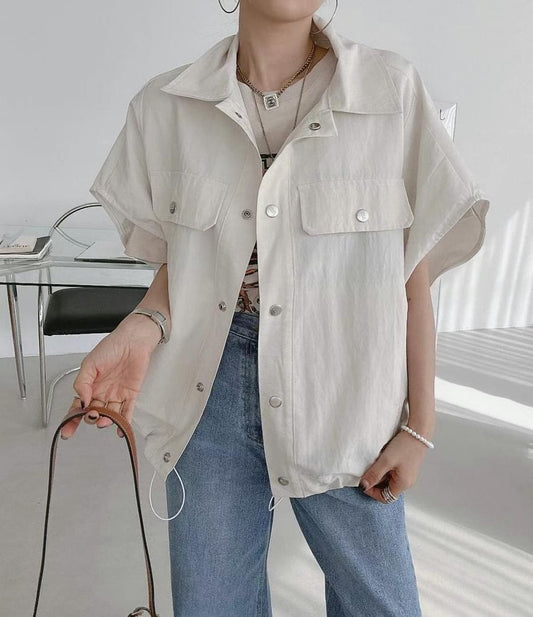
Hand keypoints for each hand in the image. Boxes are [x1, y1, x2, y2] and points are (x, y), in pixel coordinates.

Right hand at [60, 313, 161, 439]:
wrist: (133, 341)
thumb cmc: (112, 347)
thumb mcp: (89, 364)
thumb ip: (82, 383)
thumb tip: (81, 401)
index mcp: (90, 386)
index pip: (78, 406)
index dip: (72, 419)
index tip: (67, 430)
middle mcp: (102, 392)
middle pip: (94, 413)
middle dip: (92, 418)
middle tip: (92, 415)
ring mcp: (116, 394)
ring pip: (110, 414)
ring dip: (107, 421)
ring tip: (104, 421)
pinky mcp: (131, 394)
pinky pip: (128, 411)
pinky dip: (125, 422)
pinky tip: (121, 430)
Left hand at [358, 430, 429, 502]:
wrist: (418, 432)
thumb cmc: (405, 446)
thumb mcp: (386, 461)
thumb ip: (374, 474)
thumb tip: (364, 485)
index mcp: (403, 484)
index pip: (385, 498)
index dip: (372, 492)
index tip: (364, 482)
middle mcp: (407, 482)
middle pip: (386, 489)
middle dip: (375, 481)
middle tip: (368, 470)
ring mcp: (407, 475)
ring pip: (389, 480)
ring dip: (380, 474)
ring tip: (376, 462)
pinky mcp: (406, 467)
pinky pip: (393, 473)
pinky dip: (385, 469)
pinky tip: (383, 459)